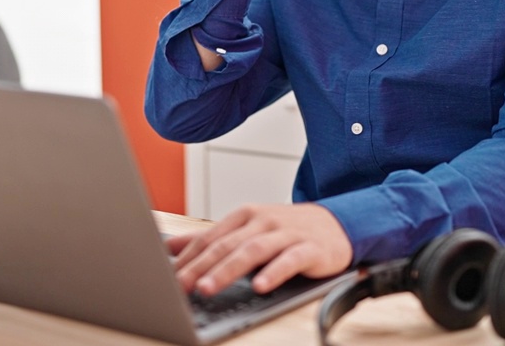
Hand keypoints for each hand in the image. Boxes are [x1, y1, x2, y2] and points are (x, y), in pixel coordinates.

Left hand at [166, 203, 351, 295]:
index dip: (188, 258)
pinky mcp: (309, 248)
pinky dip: (273, 272)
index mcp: (244, 216)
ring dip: (228, 270)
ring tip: (209, 287)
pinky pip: (289, 261)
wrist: (336, 224)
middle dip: (201, 266)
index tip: (168, 276)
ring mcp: (286, 233)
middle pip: (226, 245)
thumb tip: (171, 246)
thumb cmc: (286, 229)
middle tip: (180, 285)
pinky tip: (260, 286)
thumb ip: (210, 238)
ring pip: (252, 251)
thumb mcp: (247, 229)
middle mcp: (263, 221)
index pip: (210, 238)